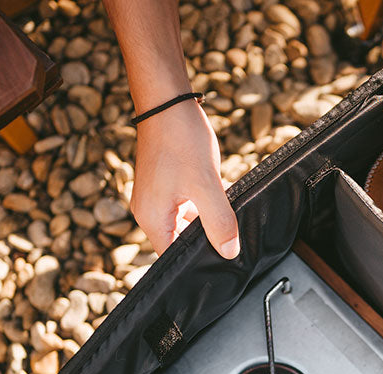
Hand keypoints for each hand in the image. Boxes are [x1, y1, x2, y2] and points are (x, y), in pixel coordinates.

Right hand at [131, 99, 238, 258]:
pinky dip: (204, 208)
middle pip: (181, 243)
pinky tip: (221, 200)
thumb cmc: (181, 139)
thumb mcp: (207, 186)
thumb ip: (219, 222)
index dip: (199, 263)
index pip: (174, 258)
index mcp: (153, 220)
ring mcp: (156, 200)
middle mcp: (149, 214)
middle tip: (232, 241)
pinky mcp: (165, 187)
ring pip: (187, 225)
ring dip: (208, 223)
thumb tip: (230, 253)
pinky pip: (188, 209)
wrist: (168, 101)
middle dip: (206, 242)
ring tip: (227, 216)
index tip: (223, 263)